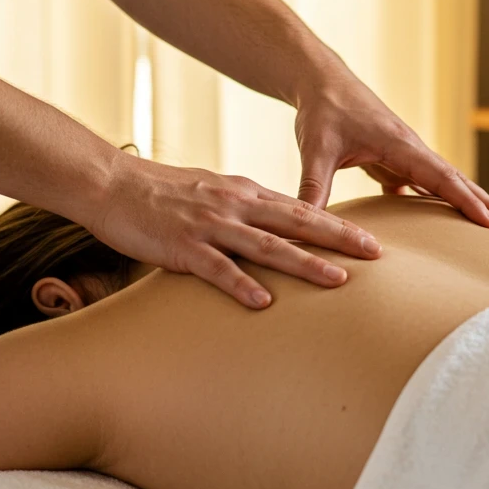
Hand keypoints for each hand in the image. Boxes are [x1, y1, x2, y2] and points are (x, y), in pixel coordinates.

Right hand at [88, 152, 382, 307]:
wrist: (112, 184)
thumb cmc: (162, 193)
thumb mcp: (213, 193)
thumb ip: (245, 209)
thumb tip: (277, 226)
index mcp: (244, 192)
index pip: (300, 209)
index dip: (337, 224)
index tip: (370, 239)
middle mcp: (234, 205)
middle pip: (297, 223)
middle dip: (338, 239)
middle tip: (375, 253)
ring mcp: (210, 225)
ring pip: (267, 246)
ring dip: (305, 264)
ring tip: (338, 280)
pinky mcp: (183, 246)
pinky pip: (218, 268)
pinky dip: (242, 285)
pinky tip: (264, 303)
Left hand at [294, 68, 488, 227]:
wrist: (320, 82)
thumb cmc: (321, 111)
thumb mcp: (316, 149)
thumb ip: (313, 187)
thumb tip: (306, 225)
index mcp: (399, 144)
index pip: (440, 176)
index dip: (466, 200)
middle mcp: (410, 148)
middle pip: (455, 178)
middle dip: (484, 201)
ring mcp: (404, 154)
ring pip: (443, 181)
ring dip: (467, 200)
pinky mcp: (393, 159)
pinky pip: (422, 183)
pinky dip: (437, 200)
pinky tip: (444, 222)